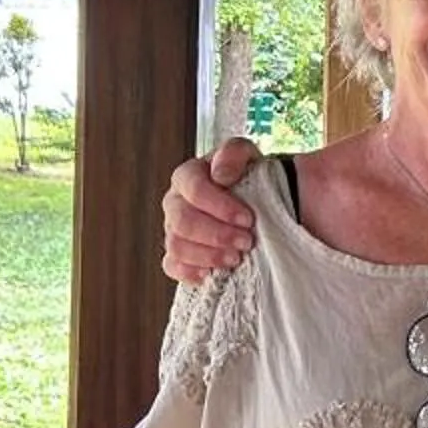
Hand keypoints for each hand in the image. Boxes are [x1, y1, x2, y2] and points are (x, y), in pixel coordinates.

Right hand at [162, 136, 262, 283]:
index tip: (248, 219)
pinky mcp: (177, 253)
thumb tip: (220, 174)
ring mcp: (173, 229)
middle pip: (183, 221)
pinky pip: (171, 266)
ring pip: (177, 246)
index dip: (220, 206)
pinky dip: (189, 272)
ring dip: (207, 255)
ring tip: (235, 259)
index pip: (194, 189)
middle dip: (216, 235)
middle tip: (246, 242)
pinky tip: (210, 274)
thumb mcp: (247, 155)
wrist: (256, 200)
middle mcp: (175, 201)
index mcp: (189, 175)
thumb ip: (235, 152)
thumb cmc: (248, 176)